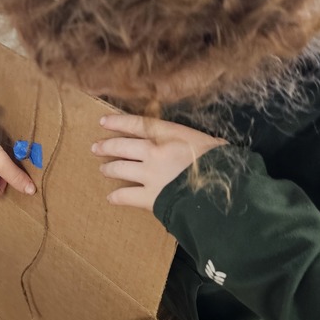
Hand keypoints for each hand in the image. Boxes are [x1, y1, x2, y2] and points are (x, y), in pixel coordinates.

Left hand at [92, 114, 225, 210]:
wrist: (224, 190)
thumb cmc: (222, 164)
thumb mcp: (209, 143)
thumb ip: (192, 142)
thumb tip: (192, 146)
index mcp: (170, 134)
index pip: (137, 124)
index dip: (117, 122)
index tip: (103, 122)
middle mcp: (154, 151)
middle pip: (122, 146)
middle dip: (106, 146)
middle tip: (96, 148)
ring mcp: (150, 175)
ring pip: (120, 168)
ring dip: (109, 168)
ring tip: (103, 169)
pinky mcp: (150, 197)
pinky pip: (126, 196)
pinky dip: (116, 197)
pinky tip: (110, 198)